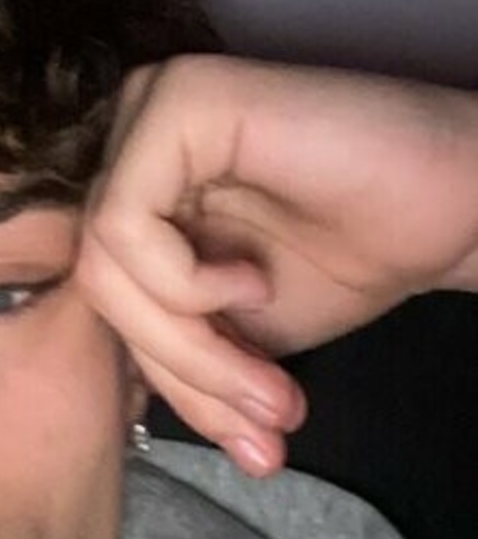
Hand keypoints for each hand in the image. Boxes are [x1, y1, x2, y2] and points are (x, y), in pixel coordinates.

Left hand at [75, 53, 477, 476]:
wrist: (458, 206)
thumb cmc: (356, 253)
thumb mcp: (243, 336)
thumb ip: (176, 358)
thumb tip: (125, 417)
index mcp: (135, 184)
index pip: (105, 298)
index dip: (171, 383)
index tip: (252, 442)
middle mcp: (130, 135)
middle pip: (97, 284)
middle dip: (185, 376)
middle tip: (270, 420)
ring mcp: (149, 105)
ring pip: (104, 263)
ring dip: (192, 349)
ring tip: (273, 380)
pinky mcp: (180, 96)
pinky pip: (125, 223)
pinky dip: (185, 284)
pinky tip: (253, 283)